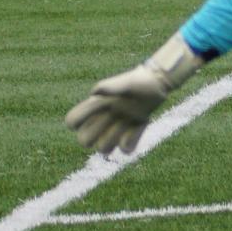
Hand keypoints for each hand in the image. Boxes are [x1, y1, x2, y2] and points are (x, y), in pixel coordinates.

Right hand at [65, 33, 203, 153]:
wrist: (159, 84)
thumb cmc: (140, 81)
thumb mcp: (126, 83)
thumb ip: (111, 87)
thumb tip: (94, 93)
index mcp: (95, 105)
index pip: (72, 121)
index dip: (76, 122)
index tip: (96, 111)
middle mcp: (102, 119)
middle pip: (84, 141)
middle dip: (94, 136)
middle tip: (111, 120)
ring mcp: (116, 128)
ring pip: (103, 148)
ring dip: (114, 139)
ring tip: (127, 122)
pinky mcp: (131, 133)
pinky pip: (125, 149)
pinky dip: (131, 142)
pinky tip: (140, 124)